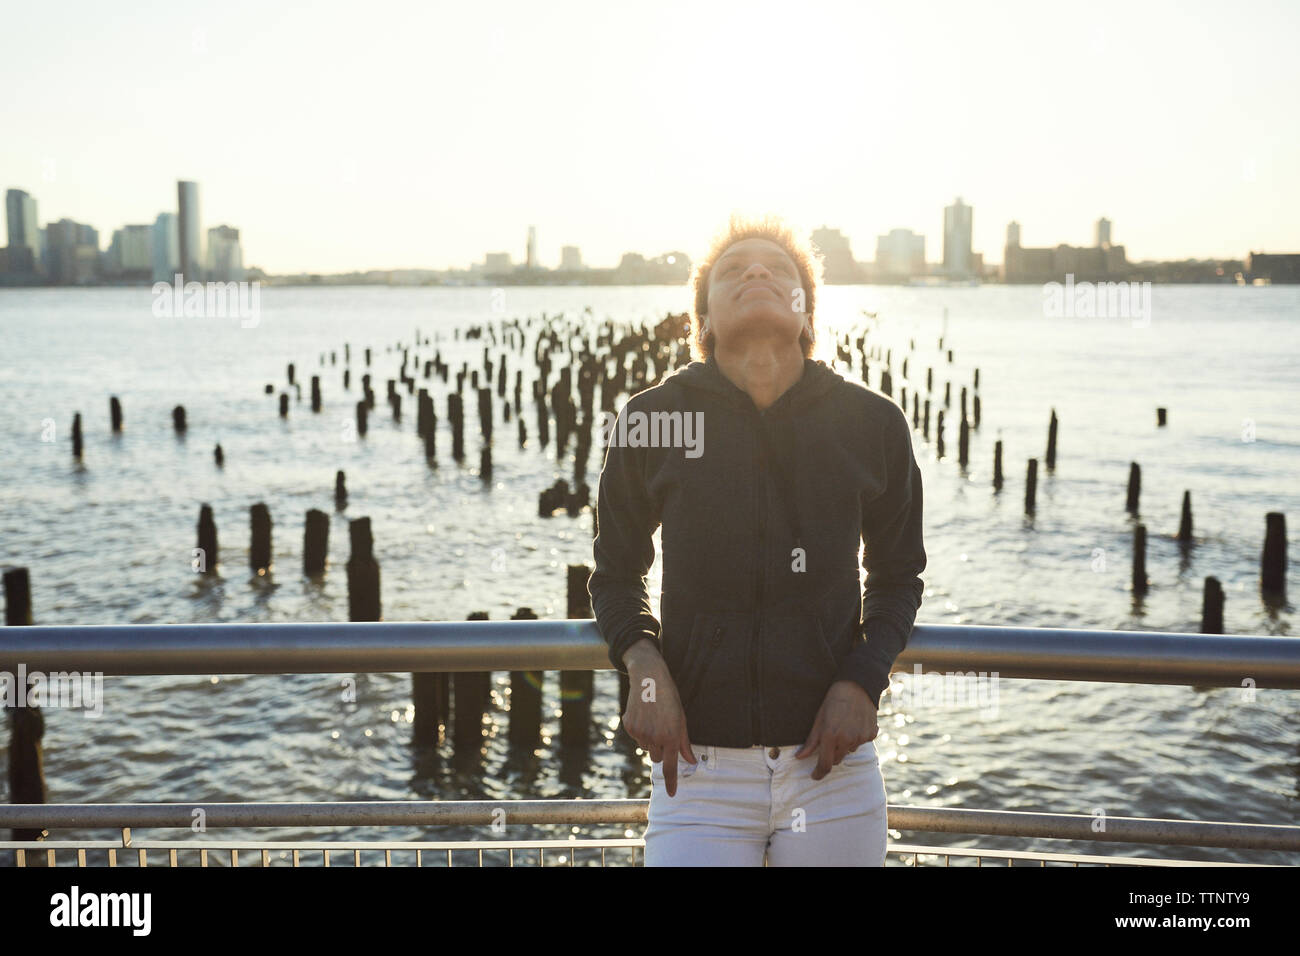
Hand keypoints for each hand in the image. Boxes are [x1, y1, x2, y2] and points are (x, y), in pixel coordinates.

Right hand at [621, 639, 695, 797]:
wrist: (649, 678)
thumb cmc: (669, 698)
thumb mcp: (682, 719)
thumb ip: (685, 743)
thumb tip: (690, 761)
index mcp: (671, 737)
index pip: (670, 766)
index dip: (672, 782)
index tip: (673, 795)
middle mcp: (655, 738)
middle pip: (657, 758)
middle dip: (661, 750)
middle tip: (663, 732)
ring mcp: (640, 733)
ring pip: (646, 748)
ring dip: (650, 740)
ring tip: (654, 719)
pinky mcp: (629, 726)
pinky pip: (636, 738)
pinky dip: (640, 731)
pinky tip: (644, 715)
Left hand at [794, 680, 877, 779]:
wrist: (857, 685)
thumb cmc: (833, 700)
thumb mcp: (819, 718)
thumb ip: (811, 741)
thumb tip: (800, 757)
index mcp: (830, 736)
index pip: (825, 764)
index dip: (819, 773)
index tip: (814, 775)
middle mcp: (846, 739)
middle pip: (837, 759)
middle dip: (831, 755)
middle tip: (829, 740)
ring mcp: (860, 737)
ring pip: (849, 751)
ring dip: (844, 745)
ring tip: (843, 726)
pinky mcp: (871, 734)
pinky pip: (861, 743)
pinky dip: (857, 737)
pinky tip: (854, 723)